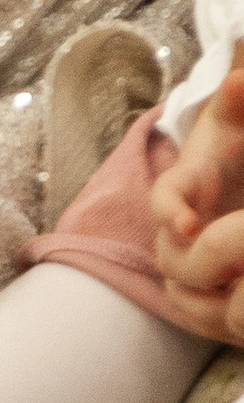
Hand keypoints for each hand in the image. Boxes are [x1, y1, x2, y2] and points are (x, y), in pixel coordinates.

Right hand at [153, 56, 243, 338]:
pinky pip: (206, 318)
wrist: (233, 172)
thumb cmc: (235, 139)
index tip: (189, 224)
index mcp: (190, 183)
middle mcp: (184, 226)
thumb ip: (236, 101)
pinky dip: (225, 322)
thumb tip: (239, 80)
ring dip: (214, 305)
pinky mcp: (215, 287)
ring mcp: (197, 259)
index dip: (170, 212)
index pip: (166, 198)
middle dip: (201, 266)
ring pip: (185, 296)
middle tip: (239, 261)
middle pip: (172, 258)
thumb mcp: (237, 119)